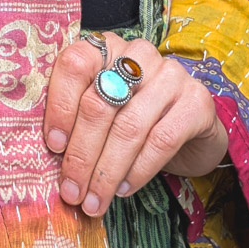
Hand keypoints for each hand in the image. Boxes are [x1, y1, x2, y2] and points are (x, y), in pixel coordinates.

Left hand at [43, 32, 229, 216]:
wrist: (192, 129)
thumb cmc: (133, 117)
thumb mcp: (104, 108)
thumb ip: (77, 116)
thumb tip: (51, 154)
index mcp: (106, 47)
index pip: (75, 64)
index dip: (60, 106)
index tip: (53, 146)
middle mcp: (138, 53)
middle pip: (100, 103)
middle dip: (82, 154)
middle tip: (71, 190)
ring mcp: (171, 74)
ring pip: (129, 126)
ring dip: (107, 171)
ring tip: (94, 200)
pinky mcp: (197, 101)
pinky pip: (161, 140)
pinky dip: (139, 170)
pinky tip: (124, 189)